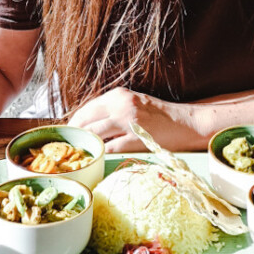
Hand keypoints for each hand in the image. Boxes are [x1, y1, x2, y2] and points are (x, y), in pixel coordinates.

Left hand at [67, 87, 208, 152]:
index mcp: (119, 95)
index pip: (87, 108)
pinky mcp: (136, 137)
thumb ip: (113, 109)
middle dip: (75, 133)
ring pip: (95, 133)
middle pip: (86, 120)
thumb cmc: (159, 116)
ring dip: (86, 144)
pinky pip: (111, 147)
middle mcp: (122, 105)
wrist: (185, 123)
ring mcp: (129, 121)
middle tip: (69, 146)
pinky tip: (98, 158)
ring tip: (79, 153)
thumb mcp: (133, 103)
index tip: (69, 132)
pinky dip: (102, 153)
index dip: (75, 122)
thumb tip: (88, 123)